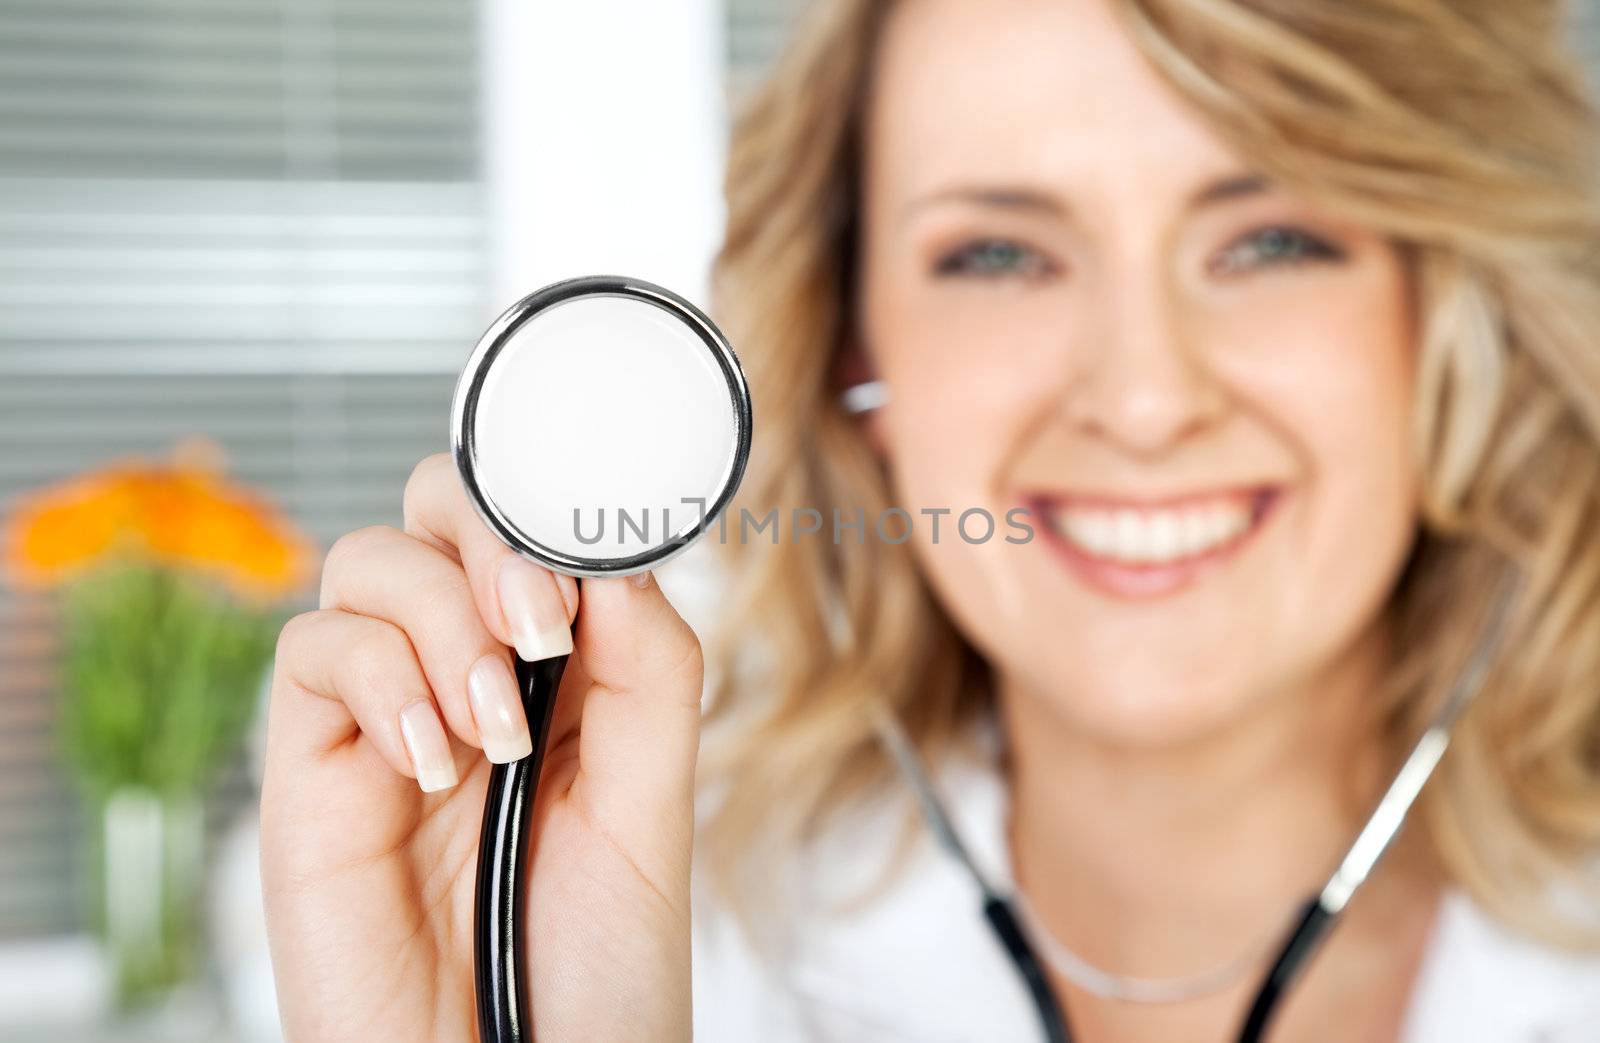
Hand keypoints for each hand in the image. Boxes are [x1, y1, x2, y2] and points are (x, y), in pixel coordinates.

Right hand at [261, 452, 700, 1041]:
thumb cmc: (597, 962)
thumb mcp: (654, 802)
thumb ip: (645, 670)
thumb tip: (606, 560)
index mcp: (556, 673)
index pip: (528, 530)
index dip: (547, 510)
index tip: (586, 553)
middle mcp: (464, 677)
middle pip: (435, 516)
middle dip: (488, 539)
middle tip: (539, 623)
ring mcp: (384, 717)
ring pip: (368, 565)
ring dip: (444, 623)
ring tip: (494, 733)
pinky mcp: (311, 771)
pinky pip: (312, 655)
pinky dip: (380, 681)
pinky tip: (432, 765)